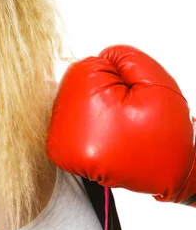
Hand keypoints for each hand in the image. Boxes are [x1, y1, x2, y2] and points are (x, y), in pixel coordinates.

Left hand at [46, 44, 195, 206]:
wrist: (167, 173)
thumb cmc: (164, 134)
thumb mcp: (154, 83)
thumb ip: (124, 58)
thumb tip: (99, 56)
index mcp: (87, 115)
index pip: (85, 68)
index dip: (113, 77)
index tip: (128, 98)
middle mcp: (66, 138)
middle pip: (73, 85)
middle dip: (99, 92)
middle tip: (124, 115)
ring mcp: (61, 149)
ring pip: (70, 102)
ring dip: (92, 107)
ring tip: (117, 127)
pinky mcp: (61, 155)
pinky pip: (68, 120)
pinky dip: (86, 123)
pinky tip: (105, 135)